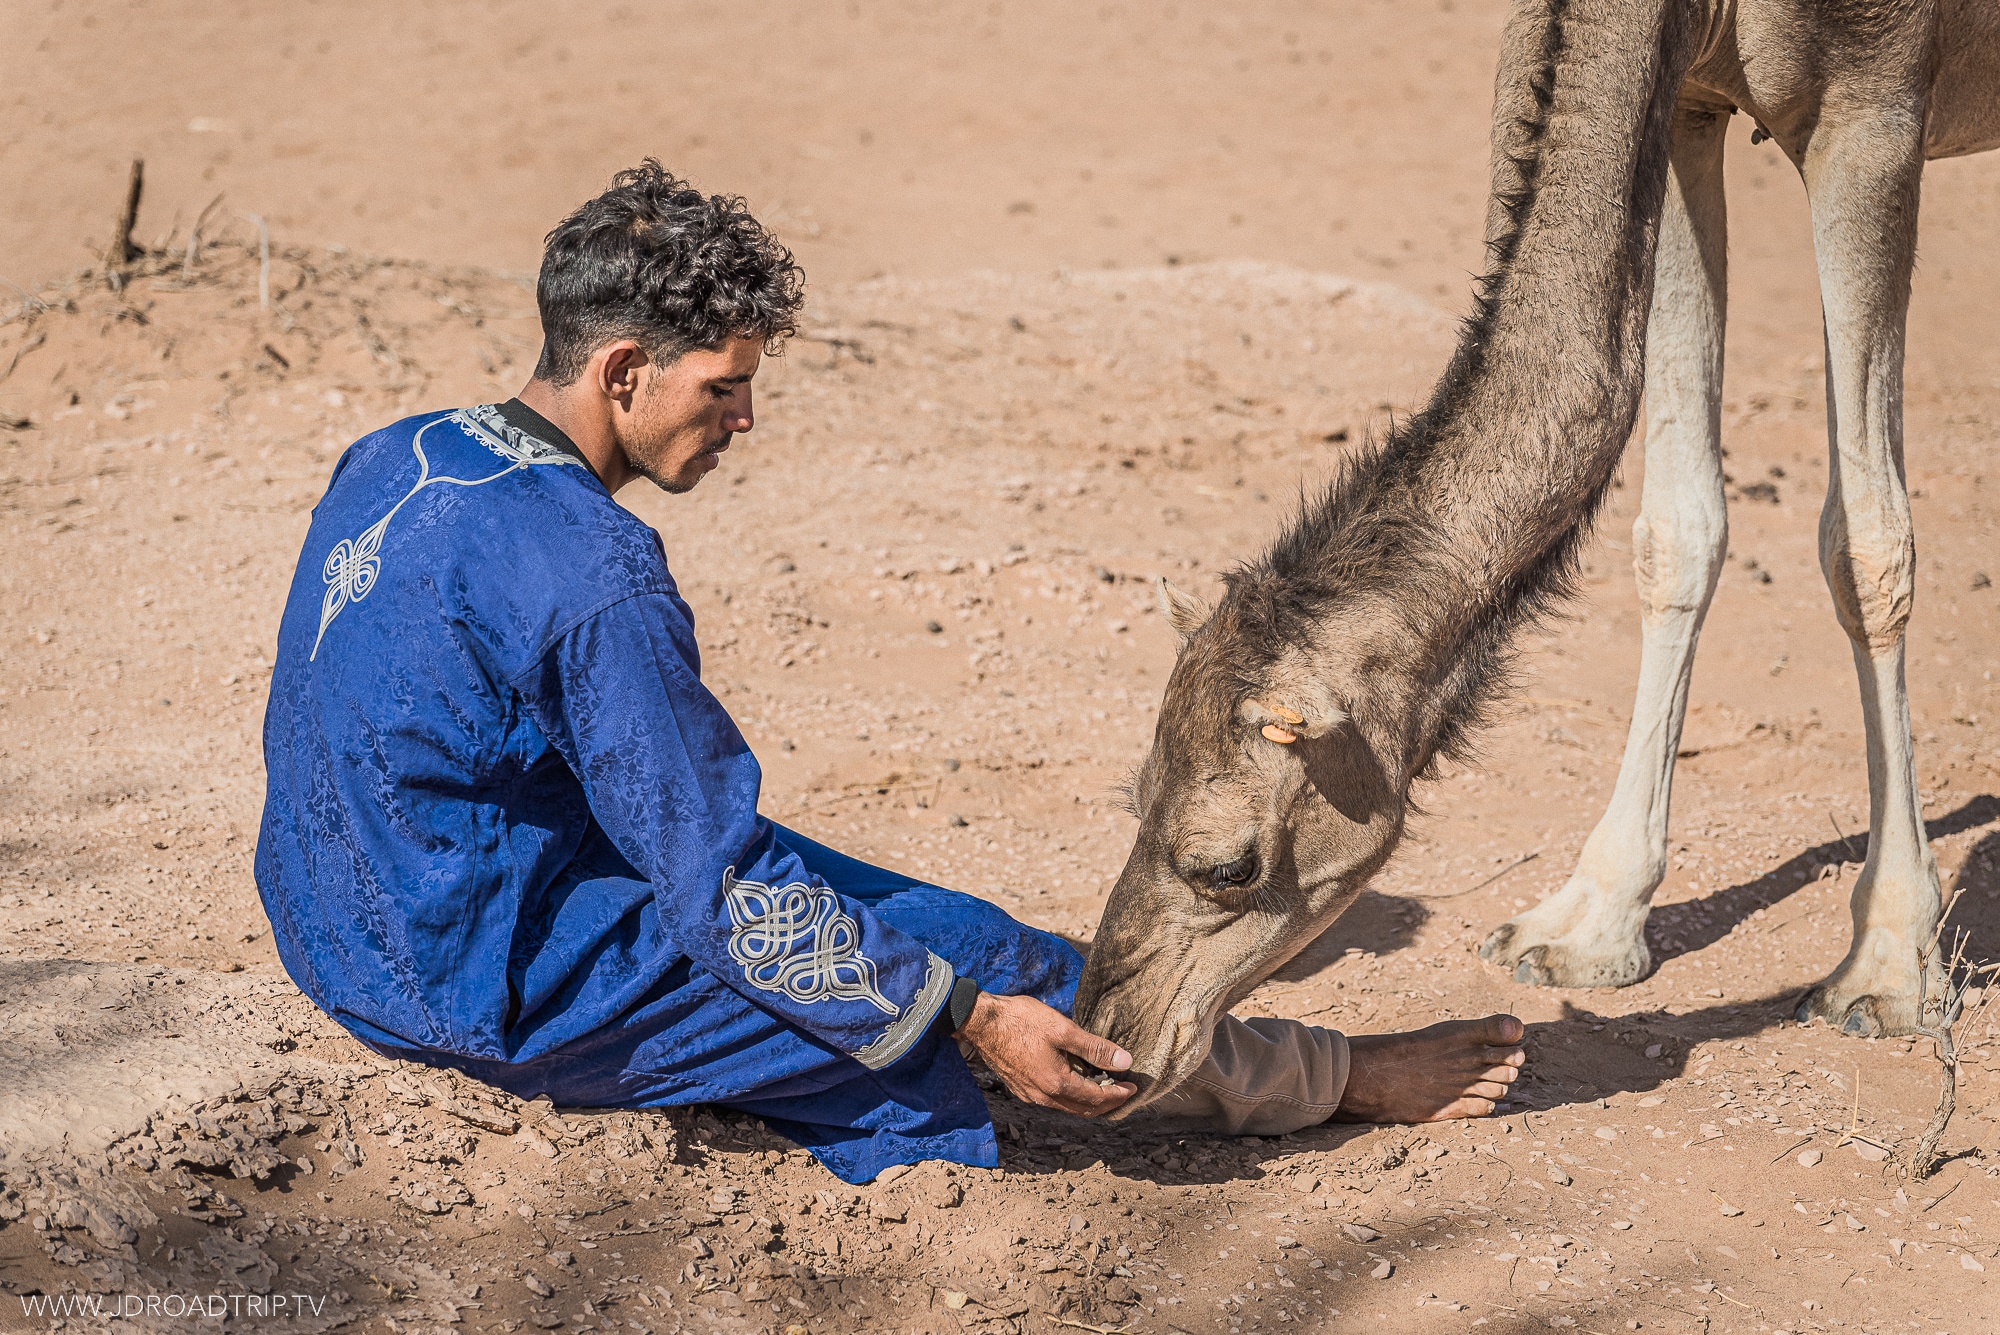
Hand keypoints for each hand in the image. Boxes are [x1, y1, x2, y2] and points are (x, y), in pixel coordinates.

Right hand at [956, 991, 1137, 1116]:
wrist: (980, 1022)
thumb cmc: (1021, 1021)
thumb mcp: (1063, 1030)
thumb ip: (1095, 1048)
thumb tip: (1124, 1062)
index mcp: (1057, 1084)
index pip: (1097, 1098)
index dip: (1119, 1095)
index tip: (1133, 1087)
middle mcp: (1043, 1097)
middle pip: (1083, 1109)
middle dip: (1107, 1103)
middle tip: (1123, 1091)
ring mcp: (1029, 1095)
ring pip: (1066, 1106)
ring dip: (1087, 1100)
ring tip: (1102, 1084)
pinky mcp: (1019, 1088)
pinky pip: (1051, 1100)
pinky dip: (1069, 1095)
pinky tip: (1073, 1080)